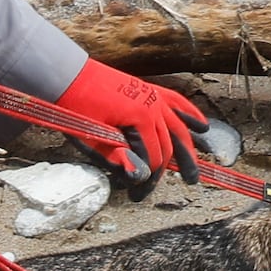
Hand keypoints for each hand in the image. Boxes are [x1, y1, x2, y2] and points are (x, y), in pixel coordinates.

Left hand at [58, 61, 205, 194]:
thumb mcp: (93, 137)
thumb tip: (138, 177)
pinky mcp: (149, 91)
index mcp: (140, 117)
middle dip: (164, 171)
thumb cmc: (77, 107)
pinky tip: (202, 128)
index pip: (153, 157)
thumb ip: (117, 157)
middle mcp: (153, 105)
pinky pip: (176, 104)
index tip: (137, 195)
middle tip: (157, 192)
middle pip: (167, 145)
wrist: (68, 75)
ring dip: (188, 151)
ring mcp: (153, 96)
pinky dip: (190, 116)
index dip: (147, 180)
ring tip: (194, 174)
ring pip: (178, 127)